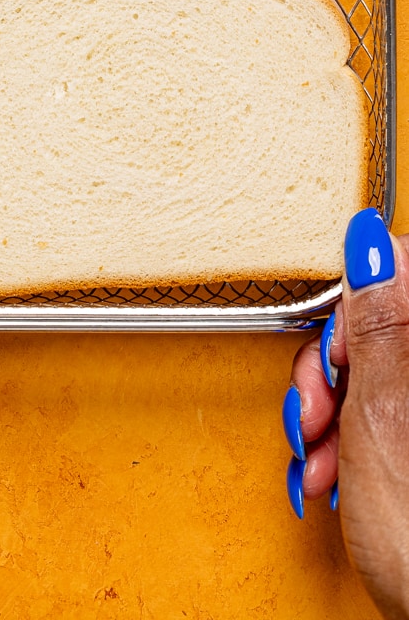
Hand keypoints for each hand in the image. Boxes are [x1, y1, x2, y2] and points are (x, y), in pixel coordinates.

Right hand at [284, 207, 408, 617]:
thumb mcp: (383, 418)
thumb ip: (374, 323)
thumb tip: (370, 244)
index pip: (407, 264)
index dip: (360, 291)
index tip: (337, 338)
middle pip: (385, 325)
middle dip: (334, 367)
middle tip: (320, 408)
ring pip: (379, 373)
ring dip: (334, 413)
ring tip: (322, 459)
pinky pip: (387, 415)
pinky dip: (352, 440)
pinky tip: (338, 474)